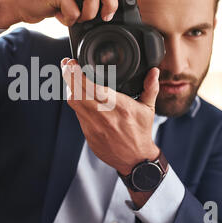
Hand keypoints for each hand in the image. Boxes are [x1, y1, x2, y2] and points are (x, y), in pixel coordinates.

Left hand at [60, 58, 160, 175]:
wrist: (135, 159)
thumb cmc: (141, 132)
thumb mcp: (148, 109)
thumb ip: (151, 87)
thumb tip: (154, 71)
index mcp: (118, 106)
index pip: (91, 86)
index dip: (78, 74)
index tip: (73, 62)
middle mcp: (103, 115)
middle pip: (76, 92)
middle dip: (68, 76)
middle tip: (66, 64)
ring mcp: (93, 125)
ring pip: (73, 103)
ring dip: (69, 88)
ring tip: (69, 76)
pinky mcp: (88, 133)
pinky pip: (77, 114)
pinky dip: (76, 102)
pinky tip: (76, 93)